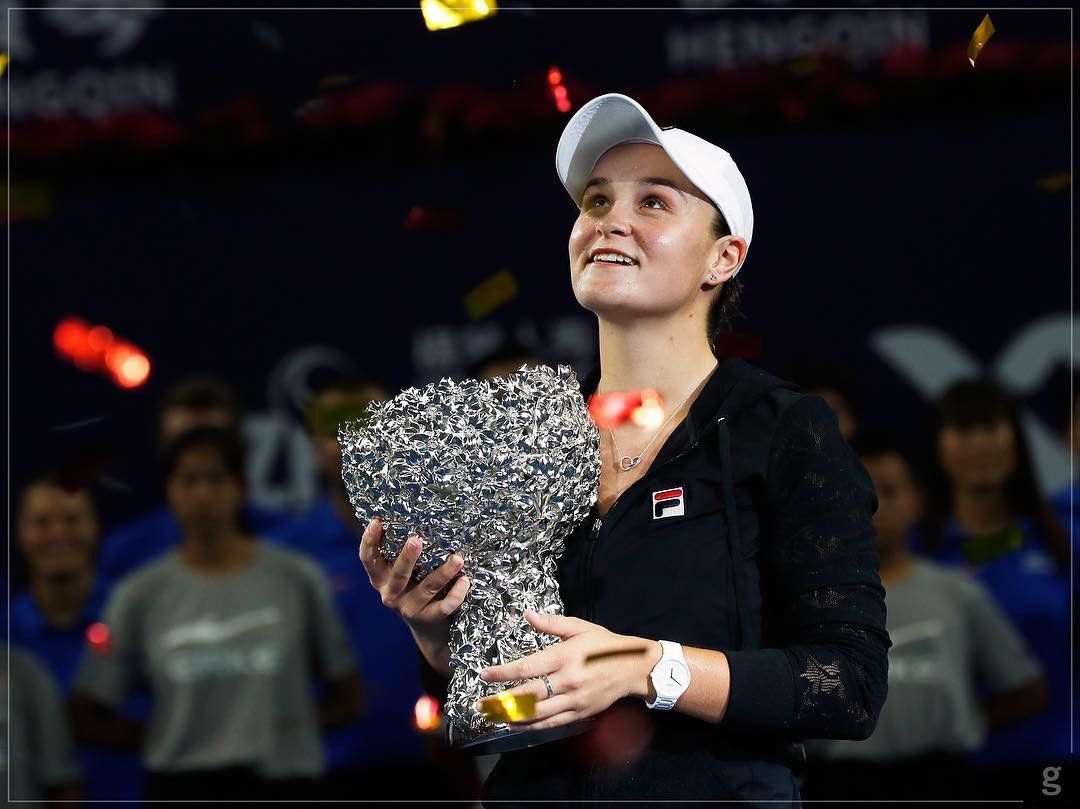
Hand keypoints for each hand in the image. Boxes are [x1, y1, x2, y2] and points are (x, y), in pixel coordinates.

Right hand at [359, 517, 469, 671]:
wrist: (429, 631)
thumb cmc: (415, 589)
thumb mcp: (403, 574)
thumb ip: (401, 553)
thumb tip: (411, 514)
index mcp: (380, 579)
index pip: (368, 560)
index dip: (369, 541)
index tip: (376, 522)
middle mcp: (391, 594)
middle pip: (398, 575)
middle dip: (407, 557)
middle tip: (416, 540)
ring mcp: (409, 608)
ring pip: (427, 588)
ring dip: (443, 573)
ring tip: (457, 559)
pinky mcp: (429, 619)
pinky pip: (444, 606)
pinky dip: (456, 594)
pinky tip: (465, 581)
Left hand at [479, 611, 658, 730]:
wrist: (633, 669)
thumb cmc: (604, 645)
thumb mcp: (580, 628)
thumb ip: (552, 624)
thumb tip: (527, 615)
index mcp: (565, 657)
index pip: (527, 667)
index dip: (503, 673)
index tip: (485, 674)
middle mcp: (567, 681)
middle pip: (528, 695)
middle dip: (501, 700)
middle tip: (480, 704)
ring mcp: (574, 700)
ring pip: (537, 713)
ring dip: (512, 716)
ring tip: (492, 715)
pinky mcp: (580, 713)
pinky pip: (551, 723)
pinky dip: (531, 726)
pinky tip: (516, 724)